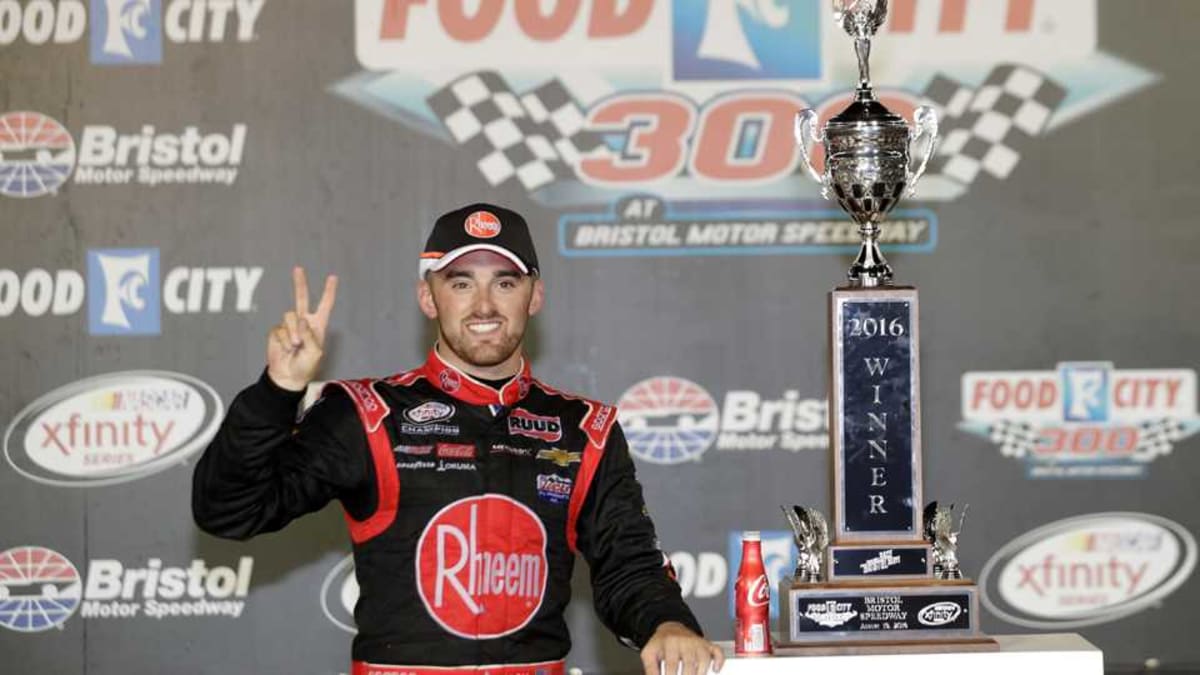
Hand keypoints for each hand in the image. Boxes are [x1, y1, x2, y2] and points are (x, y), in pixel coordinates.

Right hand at [266, 266, 337, 391]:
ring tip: (295, 346)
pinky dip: (283, 339)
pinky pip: (279, 329)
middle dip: (300, 283)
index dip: (329, 292)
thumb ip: (310, 335)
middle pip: (301, 298)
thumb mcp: (315, 353)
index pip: (325, 305)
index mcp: (318, 326)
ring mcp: (289, 326)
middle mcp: (304, 322)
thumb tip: (302, 320)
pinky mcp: (277, 331)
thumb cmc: (305, 366)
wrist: (288, 376)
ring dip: (292, 332)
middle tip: (298, 269)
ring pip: (290, 316)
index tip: (332, 277)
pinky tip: (286, 348)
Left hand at [640, 622, 723, 674]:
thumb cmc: (661, 644)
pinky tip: (715, 670)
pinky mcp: (706, 644)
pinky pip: (717, 651)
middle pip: (689, 663)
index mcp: (669, 643)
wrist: (670, 628)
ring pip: (704, 658)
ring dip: (701, 672)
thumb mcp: (649, 654)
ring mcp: (697, 643)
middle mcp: (685, 642)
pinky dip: (719, 661)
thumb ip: (650, 670)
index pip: (671, 665)